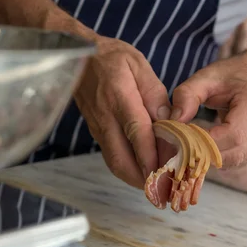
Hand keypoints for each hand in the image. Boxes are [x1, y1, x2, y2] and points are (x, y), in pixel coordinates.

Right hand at [74, 36, 170, 187]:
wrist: (77, 56)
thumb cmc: (111, 57)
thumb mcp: (138, 65)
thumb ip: (155, 94)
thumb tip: (169, 120)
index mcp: (119, 97)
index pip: (136, 132)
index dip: (151, 156)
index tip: (166, 173)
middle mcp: (106, 119)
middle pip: (122, 159)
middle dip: (144, 180)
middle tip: (166, 190)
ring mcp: (99, 129)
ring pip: (116, 163)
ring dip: (137, 180)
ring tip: (160, 188)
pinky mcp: (97, 134)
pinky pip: (112, 158)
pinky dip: (129, 171)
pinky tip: (146, 174)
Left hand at [171, 53, 246, 166]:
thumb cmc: (232, 76)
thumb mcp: (206, 76)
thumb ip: (187, 95)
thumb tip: (174, 121)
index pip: (233, 134)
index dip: (207, 142)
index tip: (183, 139)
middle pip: (235, 152)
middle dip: (206, 154)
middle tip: (182, 147)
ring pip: (236, 160)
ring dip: (212, 159)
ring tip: (193, 147)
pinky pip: (238, 161)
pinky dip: (220, 158)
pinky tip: (206, 148)